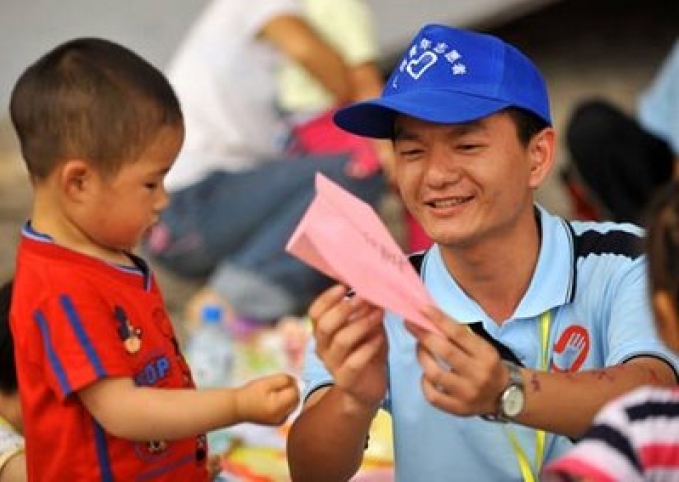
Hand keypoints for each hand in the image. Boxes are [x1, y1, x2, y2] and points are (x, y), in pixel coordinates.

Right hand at [234, 373, 299, 424]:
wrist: (238, 408)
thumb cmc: (251, 392)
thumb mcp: (267, 382)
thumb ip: (285, 380)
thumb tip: (301, 383)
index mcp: (278, 407)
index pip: (295, 392)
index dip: (290, 384)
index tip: (278, 382)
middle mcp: (282, 417)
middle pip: (296, 399)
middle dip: (290, 390)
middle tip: (274, 387)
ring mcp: (281, 422)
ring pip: (294, 404)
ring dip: (288, 397)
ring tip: (272, 394)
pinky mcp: (279, 423)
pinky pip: (289, 410)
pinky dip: (285, 403)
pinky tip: (273, 401)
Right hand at [308, 284, 387, 412]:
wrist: (368, 388)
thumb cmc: (366, 351)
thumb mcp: (365, 327)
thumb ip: (365, 311)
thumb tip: (372, 289)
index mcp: (322, 333)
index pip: (315, 313)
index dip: (327, 299)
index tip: (344, 287)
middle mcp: (322, 348)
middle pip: (325, 325)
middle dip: (345, 309)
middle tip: (364, 298)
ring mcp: (332, 365)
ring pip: (341, 341)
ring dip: (361, 324)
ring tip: (378, 314)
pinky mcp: (346, 380)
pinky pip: (354, 362)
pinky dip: (368, 347)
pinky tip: (380, 338)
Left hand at [406, 306, 506, 416]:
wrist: (505, 396)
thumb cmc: (487, 365)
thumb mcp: (482, 347)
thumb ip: (460, 336)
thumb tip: (431, 318)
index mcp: (485, 354)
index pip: (459, 333)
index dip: (438, 319)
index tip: (422, 309)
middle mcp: (478, 374)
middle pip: (445, 351)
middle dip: (424, 336)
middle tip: (412, 325)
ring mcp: (467, 394)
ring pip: (435, 373)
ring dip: (422, 357)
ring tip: (420, 349)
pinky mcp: (458, 408)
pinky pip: (432, 396)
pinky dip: (425, 382)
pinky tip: (426, 374)